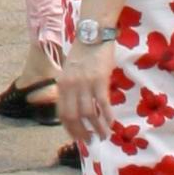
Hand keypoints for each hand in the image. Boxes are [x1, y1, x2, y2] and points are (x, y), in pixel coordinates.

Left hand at [54, 30, 118, 145]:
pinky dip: (107, 116)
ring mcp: (84, 83)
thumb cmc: (83, 53)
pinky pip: (102, 104)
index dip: (70, 128)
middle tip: (91, 141)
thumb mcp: (70, 71)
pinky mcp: (99, 80)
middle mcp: (70, 85)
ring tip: (104, 135)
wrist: (93, 33)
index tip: (78, 137)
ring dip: (97, 128)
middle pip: (73, 117)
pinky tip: (111, 123)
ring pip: (89, 114)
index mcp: (61, 84)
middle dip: (82, 132)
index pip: (62, 113)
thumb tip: (76, 110)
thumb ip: (70, 89)